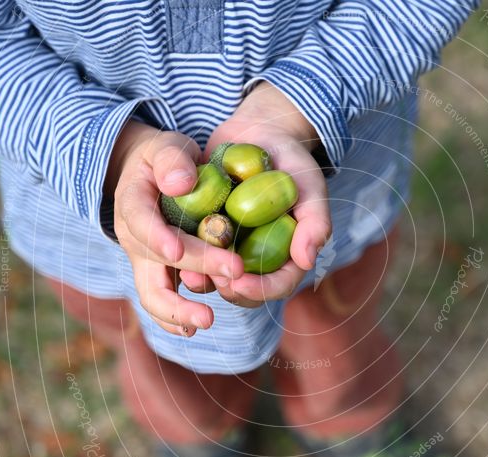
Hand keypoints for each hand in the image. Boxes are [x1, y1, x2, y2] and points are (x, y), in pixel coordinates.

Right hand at [106, 121, 243, 335]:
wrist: (147, 176)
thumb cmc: (163, 158)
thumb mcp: (166, 146)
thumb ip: (172, 159)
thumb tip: (181, 184)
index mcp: (132, 203)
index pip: (141, 222)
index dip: (158, 237)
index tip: (177, 249)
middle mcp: (134, 239)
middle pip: (154, 265)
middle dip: (191, 271)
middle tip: (231, 274)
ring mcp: (144, 261)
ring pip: (152, 294)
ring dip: (177, 312)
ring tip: (206, 320)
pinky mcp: (159, 275)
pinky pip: (161, 303)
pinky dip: (174, 321)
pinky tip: (195, 329)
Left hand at [185, 82, 331, 307]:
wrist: (259, 134)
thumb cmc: (292, 161)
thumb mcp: (310, 186)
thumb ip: (315, 222)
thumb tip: (307, 261)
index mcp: (288, 254)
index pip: (279, 284)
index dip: (260, 289)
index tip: (239, 282)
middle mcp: (259, 258)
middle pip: (247, 290)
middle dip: (229, 291)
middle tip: (212, 280)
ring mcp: (232, 248)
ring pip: (218, 279)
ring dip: (204, 282)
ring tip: (190, 275)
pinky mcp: (207, 233)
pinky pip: (195, 253)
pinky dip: (185, 256)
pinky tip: (173, 252)